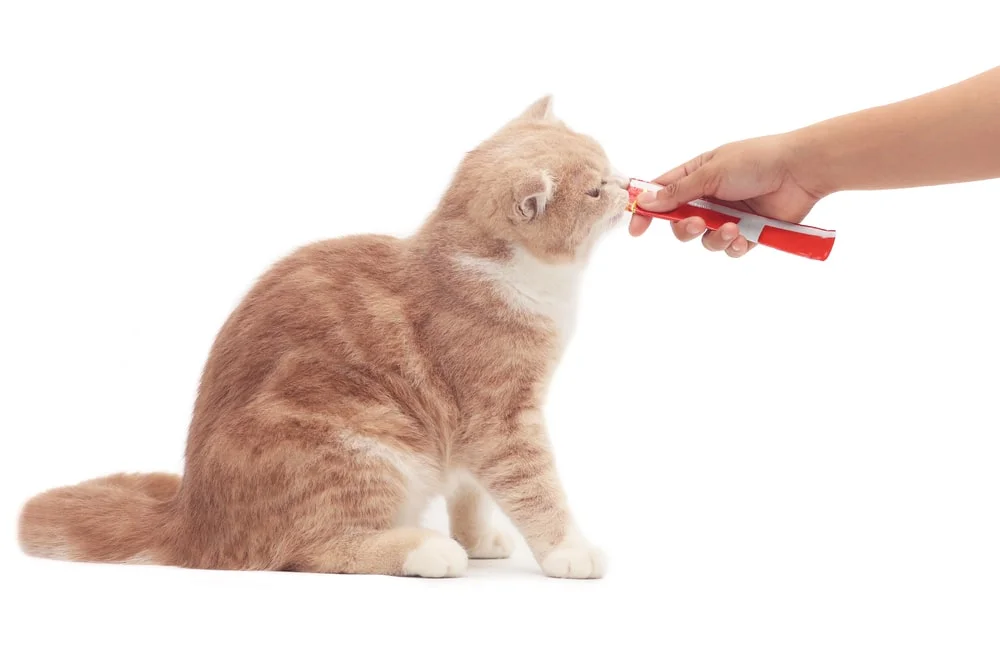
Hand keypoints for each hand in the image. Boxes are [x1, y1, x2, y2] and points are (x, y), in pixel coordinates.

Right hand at [629, 132, 823, 257]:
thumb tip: (646, 201)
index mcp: (696, 175)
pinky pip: (729, 249)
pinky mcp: (748, 233)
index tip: (637, 227)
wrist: (800, 171)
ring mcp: (728, 216)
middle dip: (686, 228)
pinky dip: (734, 245)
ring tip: (733, 228)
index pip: (662, 194)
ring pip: (704, 240)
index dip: (648, 210)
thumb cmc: (756, 160)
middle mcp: (709, 197)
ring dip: (715, 238)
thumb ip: (678, 191)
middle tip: (699, 223)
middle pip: (680, 223)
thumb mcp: (711, 172)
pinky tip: (745, 236)